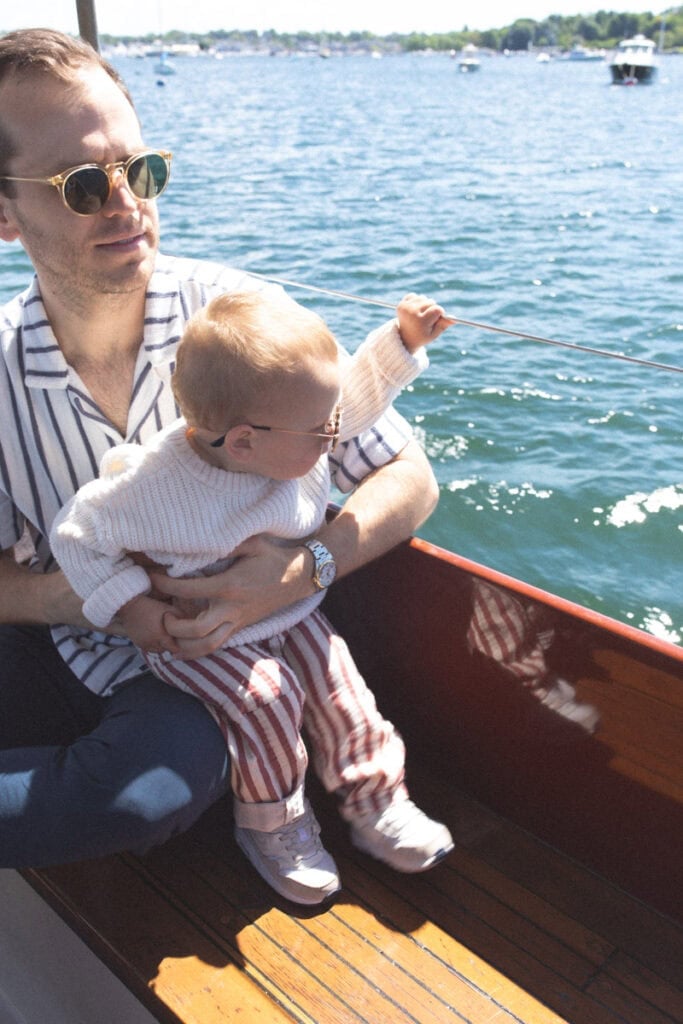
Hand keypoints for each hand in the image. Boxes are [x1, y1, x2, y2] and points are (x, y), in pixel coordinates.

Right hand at [113, 594, 181, 655]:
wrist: (130, 606)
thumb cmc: (152, 606)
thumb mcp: (170, 609)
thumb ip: (181, 617)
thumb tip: (192, 624)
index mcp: (161, 636)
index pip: (175, 649)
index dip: (180, 645)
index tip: (182, 640)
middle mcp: (152, 643)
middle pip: (167, 650)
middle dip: (171, 644)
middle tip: (173, 635)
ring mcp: (144, 645)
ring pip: (158, 650)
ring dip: (162, 645)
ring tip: (163, 634)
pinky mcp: (138, 644)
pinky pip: (149, 648)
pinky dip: (153, 644)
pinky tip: (155, 634)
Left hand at [150, 535, 309, 658]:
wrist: (299, 578)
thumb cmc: (273, 558)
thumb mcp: (251, 543)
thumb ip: (226, 543)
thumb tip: (199, 539)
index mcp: (230, 586)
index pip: (189, 590)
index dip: (166, 584)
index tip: (153, 577)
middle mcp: (231, 609)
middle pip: (195, 630)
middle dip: (172, 627)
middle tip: (162, 614)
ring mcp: (237, 621)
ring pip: (207, 646)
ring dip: (184, 646)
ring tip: (169, 634)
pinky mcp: (241, 627)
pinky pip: (216, 645)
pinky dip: (197, 649)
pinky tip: (183, 644)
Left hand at [397, 292, 455, 352]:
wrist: (405, 338)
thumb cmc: (422, 336)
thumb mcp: (434, 333)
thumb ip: (443, 325)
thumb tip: (454, 319)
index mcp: (421, 322)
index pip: (437, 309)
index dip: (440, 313)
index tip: (436, 319)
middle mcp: (412, 313)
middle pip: (431, 302)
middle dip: (432, 309)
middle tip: (427, 319)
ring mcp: (405, 308)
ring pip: (423, 297)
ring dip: (424, 304)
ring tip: (421, 314)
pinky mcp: (401, 305)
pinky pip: (413, 295)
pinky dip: (416, 301)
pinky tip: (414, 310)